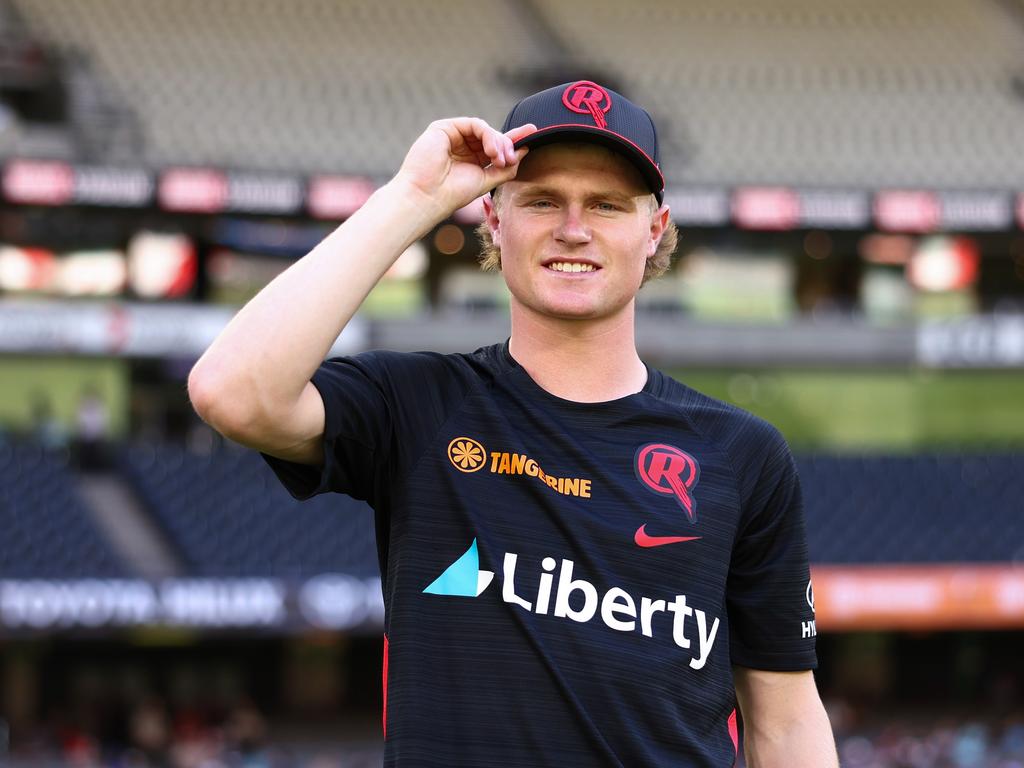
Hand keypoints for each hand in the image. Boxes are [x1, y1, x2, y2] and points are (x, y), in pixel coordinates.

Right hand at [394, 117, 536, 219]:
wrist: (428, 197)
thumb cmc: (452, 194)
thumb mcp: (486, 181)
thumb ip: (505, 168)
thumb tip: (524, 151)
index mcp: (472, 159)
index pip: (496, 145)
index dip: (514, 139)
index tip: (533, 133)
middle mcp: (463, 146)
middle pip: (494, 136)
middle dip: (507, 146)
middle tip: (511, 160)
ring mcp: (453, 135)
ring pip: (486, 130)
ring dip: (499, 142)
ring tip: (499, 159)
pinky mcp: (445, 128)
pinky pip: (475, 124)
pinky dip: (488, 136)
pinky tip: (491, 152)